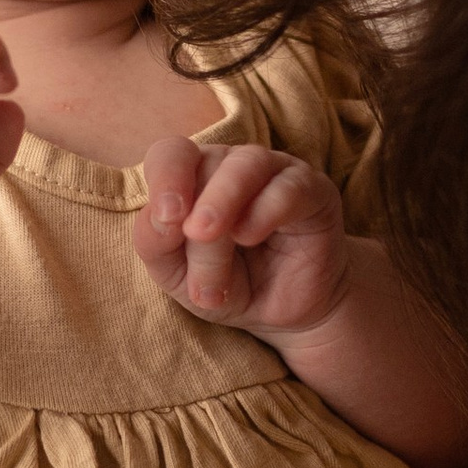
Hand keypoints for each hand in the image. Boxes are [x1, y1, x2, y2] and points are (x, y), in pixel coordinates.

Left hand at [135, 138, 347, 334]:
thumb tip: (160, 217)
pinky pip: (287, 189)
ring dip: (221, 203)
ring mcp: (275, 172)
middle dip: (194, 215)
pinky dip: (263, 212)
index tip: (167, 217)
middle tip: (192, 238)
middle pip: (206, 165)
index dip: (165, 177)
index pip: (172, 154)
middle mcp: (232, 165)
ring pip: (244, 167)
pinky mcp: (312, 190)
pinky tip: (249, 237)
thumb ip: (155, 243)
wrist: (284, 313)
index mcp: (194, 176)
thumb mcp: (177, 275)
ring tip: (208, 236)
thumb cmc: (227, 284)